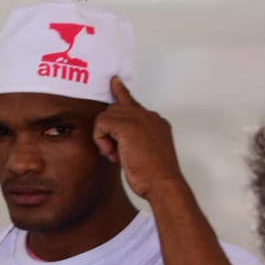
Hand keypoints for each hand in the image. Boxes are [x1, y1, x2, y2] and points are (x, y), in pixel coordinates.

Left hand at [92, 77, 183, 200]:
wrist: (163, 183)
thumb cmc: (152, 176)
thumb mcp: (142, 153)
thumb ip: (131, 139)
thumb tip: (114, 138)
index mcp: (155, 122)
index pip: (133, 103)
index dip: (121, 92)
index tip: (114, 82)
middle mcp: (150, 116)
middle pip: (114, 110)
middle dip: (107, 131)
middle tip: (114, 152)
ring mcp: (141, 118)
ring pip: (106, 116)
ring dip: (104, 137)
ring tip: (115, 154)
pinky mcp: (129, 125)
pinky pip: (101, 123)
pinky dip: (101, 139)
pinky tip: (112, 153)